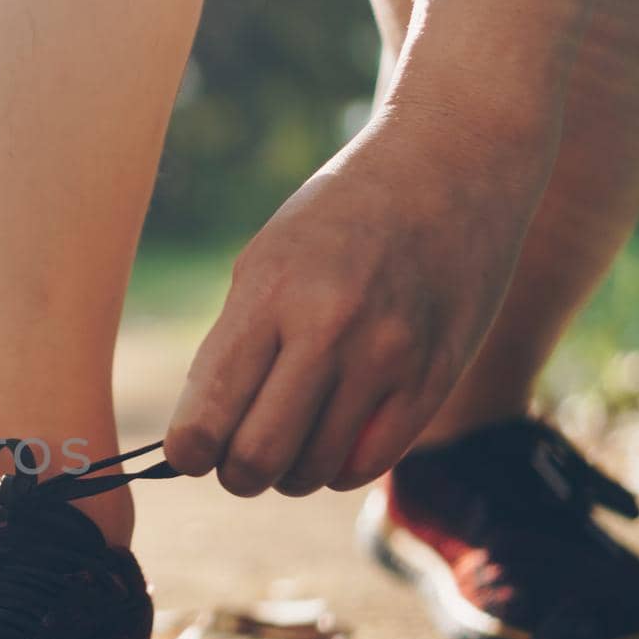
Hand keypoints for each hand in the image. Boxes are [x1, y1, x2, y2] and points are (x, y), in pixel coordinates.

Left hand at [165, 110, 548, 496]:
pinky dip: (338, 468)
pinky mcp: (435, 376)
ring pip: (313, 471)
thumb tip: (203, 436)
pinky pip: (369, 463)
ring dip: (289, 473)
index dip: (187, 453)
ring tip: (290, 441)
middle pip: (257, 458)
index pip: (207, 416)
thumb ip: (235, 344)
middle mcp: (328, 328)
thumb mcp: (265, 260)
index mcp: (269, 294)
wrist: (451, 163)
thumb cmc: (338, 216)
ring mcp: (388, 356)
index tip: (190, 452)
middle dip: (236, 474)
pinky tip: (332, 442)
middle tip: (237, 458)